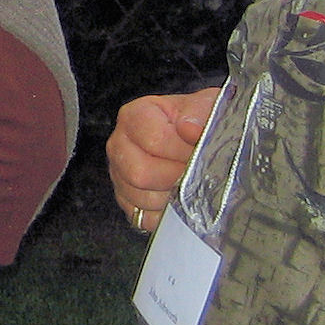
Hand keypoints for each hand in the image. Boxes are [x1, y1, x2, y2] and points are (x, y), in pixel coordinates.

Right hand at [106, 86, 215, 230]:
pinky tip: (178, 197)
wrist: (198, 136)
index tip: (198, 151)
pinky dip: (165, 213)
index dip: (181, 151)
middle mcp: (120, 143)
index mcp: (135, 115)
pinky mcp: (126, 200)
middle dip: (174, 177)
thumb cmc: (198, 121)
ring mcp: (119, 174)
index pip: (153, 140)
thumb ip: (199, 114)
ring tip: (188, 183)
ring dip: (171, 196)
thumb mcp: (205, 107)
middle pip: (139, 173)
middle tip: (196, 172)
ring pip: (141, 198)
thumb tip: (189, 129)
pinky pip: (143, 218)